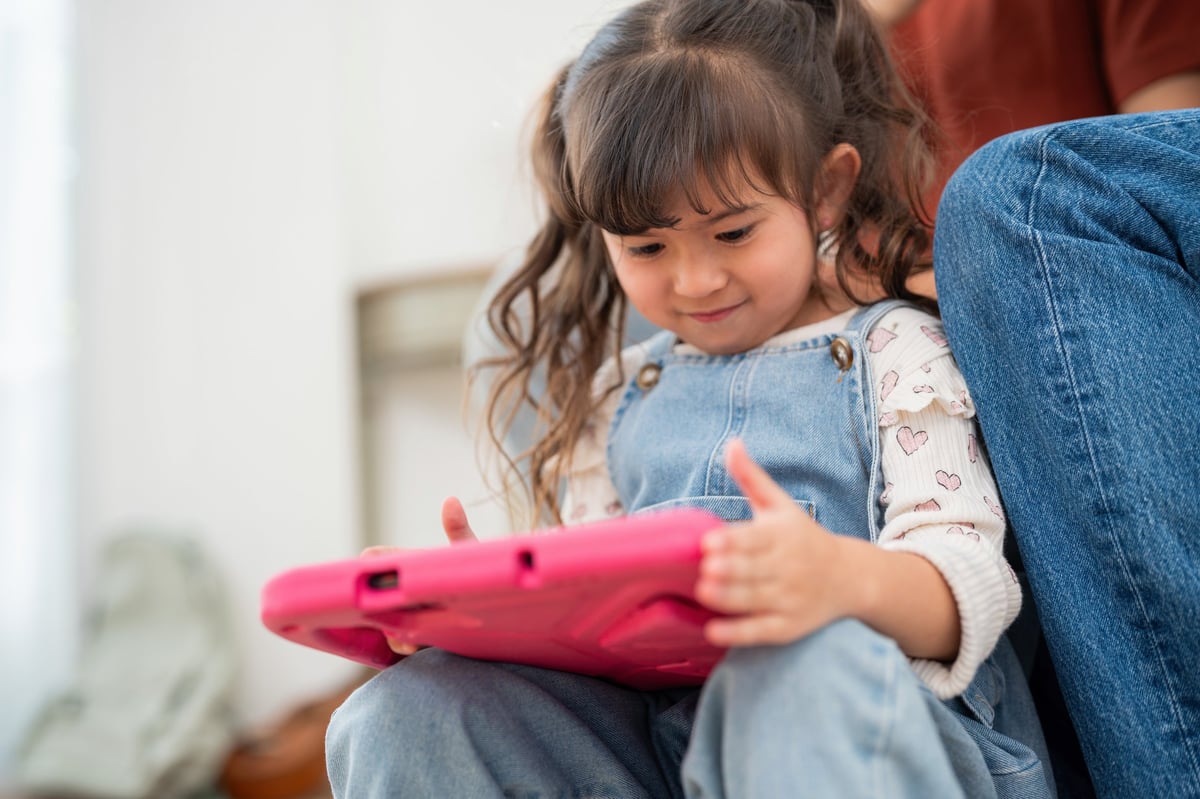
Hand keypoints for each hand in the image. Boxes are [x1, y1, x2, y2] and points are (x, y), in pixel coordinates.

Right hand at [360, 496, 479, 654]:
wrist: (505, 606)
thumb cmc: (485, 573)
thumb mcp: (470, 554)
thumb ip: (459, 531)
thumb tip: (450, 499)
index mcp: (414, 564)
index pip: (379, 559)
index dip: (370, 564)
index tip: (371, 570)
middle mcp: (408, 589)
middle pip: (375, 594)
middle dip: (377, 601)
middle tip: (388, 607)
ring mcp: (412, 613)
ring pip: (385, 621)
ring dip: (391, 628)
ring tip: (408, 635)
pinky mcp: (420, 636)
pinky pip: (399, 641)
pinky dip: (400, 643)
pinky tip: (412, 646)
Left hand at [695, 439, 853, 647]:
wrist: (849, 577)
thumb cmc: (802, 537)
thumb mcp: (780, 505)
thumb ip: (752, 477)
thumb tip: (731, 443)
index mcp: (783, 535)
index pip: (755, 538)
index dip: (732, 541)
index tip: (708, 542)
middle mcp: (788, 567)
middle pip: (755, 570)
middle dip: (731, 569)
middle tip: (705, 569)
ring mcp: (790, 599)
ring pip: (756, 600)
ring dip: (730, 598)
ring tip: (704, 592)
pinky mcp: (789, 627)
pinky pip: (762, 631)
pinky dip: (738, 633)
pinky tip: (714, 631)